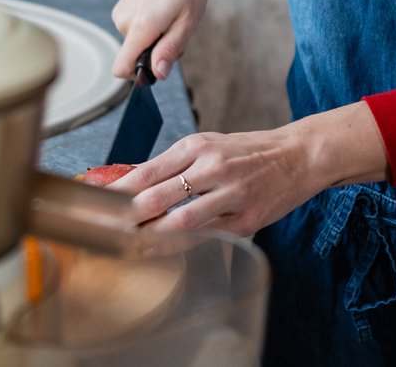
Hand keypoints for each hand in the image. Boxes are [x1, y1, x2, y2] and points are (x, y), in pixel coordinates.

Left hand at [108, 103, 390, 236]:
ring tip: (129, 246)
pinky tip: (167, 251)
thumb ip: (172, 164)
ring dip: (151, 237)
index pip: (147, 171)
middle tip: (105, 231)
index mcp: (196, 146)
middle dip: (126, 218)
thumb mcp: (207, 144)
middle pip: (158, 197)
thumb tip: (134, 182)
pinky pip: (208, 236)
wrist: (298, 156)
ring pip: (181, 221)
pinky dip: (184, 245)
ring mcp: (230, 195)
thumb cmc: (248, 151)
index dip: (118, 192)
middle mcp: (211, 168)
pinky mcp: (247, 221)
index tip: (97, 204)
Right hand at [110, 0, 209, 80]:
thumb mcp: (188, 21)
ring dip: (155, 35)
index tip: (156, 67)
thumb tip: (157, 74)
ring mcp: (121, 11)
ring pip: (136, 40)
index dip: (137, 76)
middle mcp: (124, 20)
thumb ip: (170, 49)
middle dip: (156, 49)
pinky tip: (163, 6)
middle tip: (176, 28)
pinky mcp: (122, 5)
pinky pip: (135, 26)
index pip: (121, 67)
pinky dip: (149, 23)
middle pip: (135, 54)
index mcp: (140, 27)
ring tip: (171, 14)